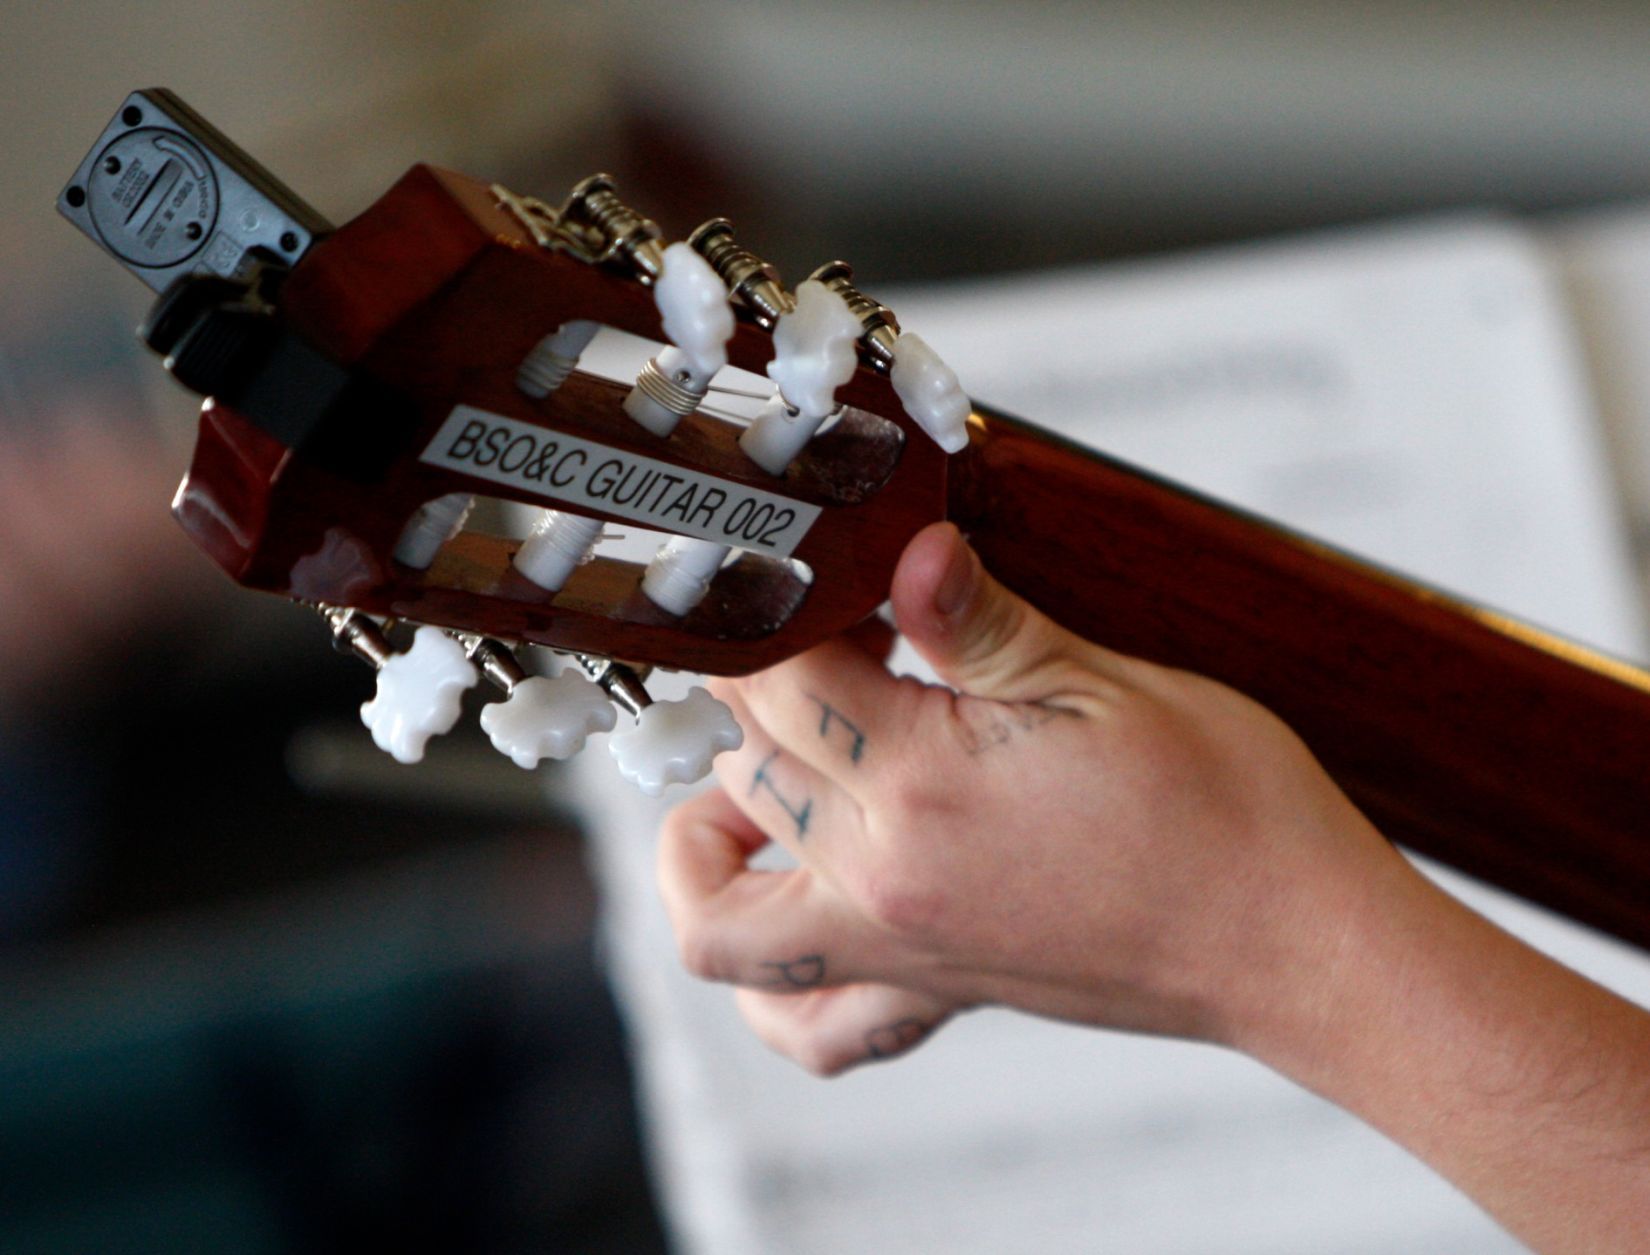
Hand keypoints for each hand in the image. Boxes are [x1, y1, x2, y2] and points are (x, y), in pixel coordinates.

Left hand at [657, 521, 1406, 1073]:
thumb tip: (906, 546)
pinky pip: (801, 1026)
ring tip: (765, 763)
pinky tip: (794, 901)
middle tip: (818, 635)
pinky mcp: (930, 995)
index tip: (815, 569)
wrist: (1296, 941)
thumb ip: (977, 620)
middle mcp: (884, 880)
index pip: (777, 678)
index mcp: (924, 783)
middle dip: (754, 685)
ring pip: (717, 917)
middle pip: (738, 767)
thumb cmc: (1227, 806)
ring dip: (706, 835)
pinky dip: (761, 984)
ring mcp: (897, 951)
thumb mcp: (1102, 681)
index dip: (782, 607)